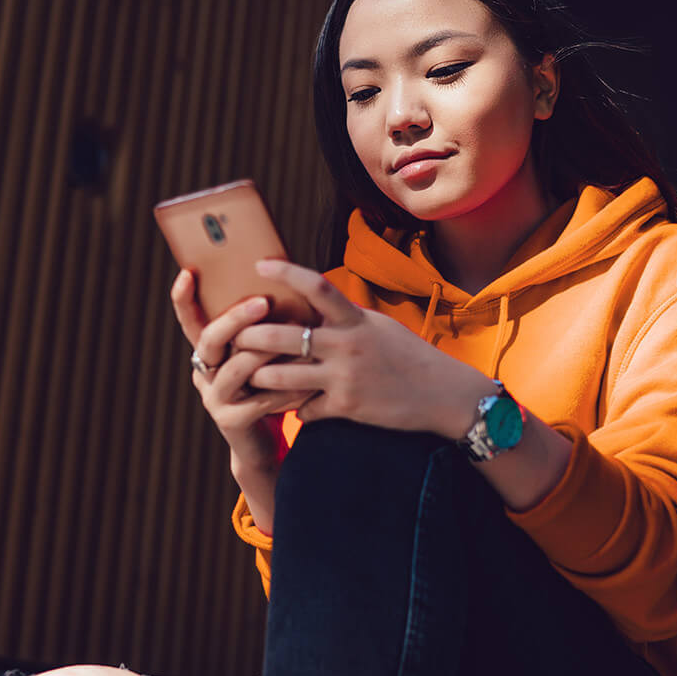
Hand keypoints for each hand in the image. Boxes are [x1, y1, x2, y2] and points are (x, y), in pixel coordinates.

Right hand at [170, 268, 314, 477]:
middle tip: (263, 301)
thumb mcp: (261, 356)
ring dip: (265, 353)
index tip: (187, 273)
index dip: (183, 298)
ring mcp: (213, 398)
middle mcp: (203, 372)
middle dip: (236, 318)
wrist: (260, 444)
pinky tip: (307, 380)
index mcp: (208, 352)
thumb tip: (287, 288)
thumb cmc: (267, 389)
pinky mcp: (230, 421)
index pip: (189, 320)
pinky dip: (285, 389)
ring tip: (293, 340)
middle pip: (210, 339)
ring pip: (236, 369)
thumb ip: (261, 330)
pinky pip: (258, 400)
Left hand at [233, 260, 494, 438]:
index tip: (259, 265)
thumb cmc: (410, 358)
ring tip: (250, 375)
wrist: (444, 395)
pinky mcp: (346, 407)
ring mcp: (345, 377)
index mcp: (355, 320)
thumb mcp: (379, 328)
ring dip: (261, 377)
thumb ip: (346, 318)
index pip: (317, 286)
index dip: (285, 272)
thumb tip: (317, 301)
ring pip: (282, 377)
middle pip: (283, 336)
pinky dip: (298, 410)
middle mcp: (347, 345)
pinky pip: (306, 410)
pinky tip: (297, 411)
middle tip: (233, 337)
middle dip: (250, 337)